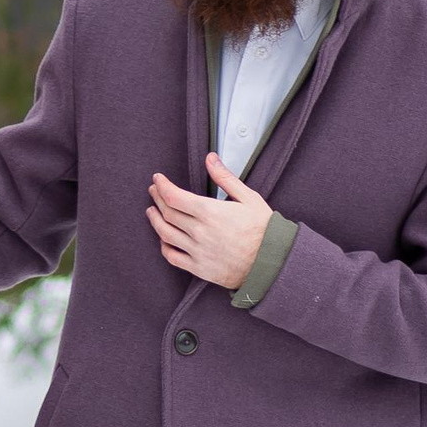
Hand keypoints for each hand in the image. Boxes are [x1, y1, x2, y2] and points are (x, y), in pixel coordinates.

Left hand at [147, 154, 272, 288]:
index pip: (174, 196)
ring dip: (155, 220)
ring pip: (165, 234)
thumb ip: (225, 178)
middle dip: (157, 198)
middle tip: (155, 190)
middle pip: (167, 213)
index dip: (162, 185)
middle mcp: (199, 232)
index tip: (158, 179)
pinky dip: (164, 246)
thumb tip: (210, 159)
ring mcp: (197, 251)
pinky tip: (164, 238)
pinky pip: (172, 257)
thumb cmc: (264, 230)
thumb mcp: (248, 198)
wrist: (273, 262)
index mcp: (210, 213)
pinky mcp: (199, 268)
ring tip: (152, 211)